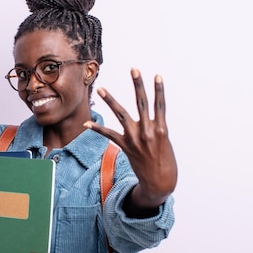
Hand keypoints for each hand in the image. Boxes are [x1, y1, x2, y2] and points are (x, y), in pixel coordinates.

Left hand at [84, 68, 177, 212]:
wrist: (160, 183)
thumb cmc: (166, 162)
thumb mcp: (166, 142)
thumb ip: (156, 127)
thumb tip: (149, 118)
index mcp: (161, 129)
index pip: (159, 104)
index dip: (159, 89)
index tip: (156, 75)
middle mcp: (148, 131)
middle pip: (141, 103)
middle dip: (138, 85)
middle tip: (134, 69)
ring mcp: (135, 138)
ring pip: (121, 114)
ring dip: (109, 100)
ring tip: (101, 88)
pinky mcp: (125, 146)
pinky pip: (109, 135)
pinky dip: (97, 129)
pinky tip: (86, 123)